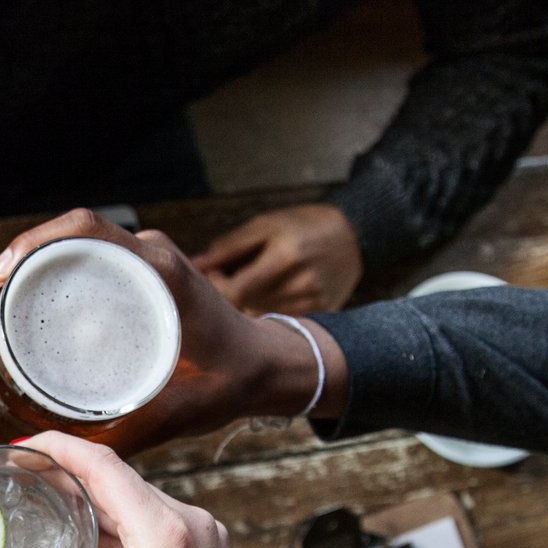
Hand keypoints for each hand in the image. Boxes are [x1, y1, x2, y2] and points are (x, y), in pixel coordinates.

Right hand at [0, 209, 346, 451]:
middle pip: (59, 245)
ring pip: (62, 258)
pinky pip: (77, 271)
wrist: (265, 366)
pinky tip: (11, 327)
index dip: (34, 244)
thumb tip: (58, 461)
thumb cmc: (231, 382)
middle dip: (5, 278)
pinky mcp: (130, 279)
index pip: (85, 230)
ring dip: (17, 286)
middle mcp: (144, 256)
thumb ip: (126, 436)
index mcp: (157, 271)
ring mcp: (136, 264)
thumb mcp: (180, 410)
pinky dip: (40, 291)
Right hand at [0, 433, 405, 547]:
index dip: (52, 447)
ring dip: (88, 492)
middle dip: (62, 467)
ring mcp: (201, 536)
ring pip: (134, 494)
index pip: (100, 464)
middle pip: (115, 473)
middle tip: (12, 471)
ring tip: (38, 493)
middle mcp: (187, 523)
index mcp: (162, 535)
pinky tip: (82, 531)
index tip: (13, 447)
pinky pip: (151, 517)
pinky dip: (114, 517)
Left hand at [191, 203, 361, 315]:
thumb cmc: (300, 226)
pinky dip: (272, 311)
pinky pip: (284, 322)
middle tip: (230, 280)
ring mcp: (314, 302)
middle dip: (231, 296)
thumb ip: (228, 247)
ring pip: (263, 317)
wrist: (353, 235)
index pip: (235, 291)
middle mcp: (302, 283)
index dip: (216, 289)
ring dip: (250, 304)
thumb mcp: (264, 226)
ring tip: (258, 283)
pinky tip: (276, 294)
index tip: (211, 277)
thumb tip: (194, 266)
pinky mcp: (323, 314)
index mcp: (285, 256)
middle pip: (247, 306)